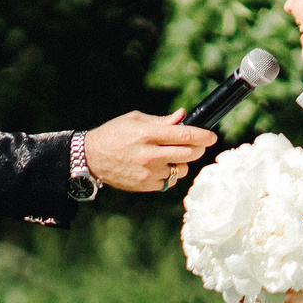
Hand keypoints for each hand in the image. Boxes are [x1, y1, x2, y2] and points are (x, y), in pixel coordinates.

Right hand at [84, 109, 216, 192]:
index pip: (183, 135)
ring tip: (171, 157)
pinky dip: (168, 175)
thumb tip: (183, 116)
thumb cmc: (113, 134)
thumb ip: (161, 121)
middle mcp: (149, 154)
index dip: (202, 136)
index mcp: (147, 134)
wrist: (90, 158)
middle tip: (196, 146)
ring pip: (181, 170)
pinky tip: (158, 167)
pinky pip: (168, 182)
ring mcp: (147, 173)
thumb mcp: (135, 120)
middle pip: (188, 154)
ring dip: (182, 163)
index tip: (212, 137)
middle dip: (197, 149)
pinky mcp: (145, 186)